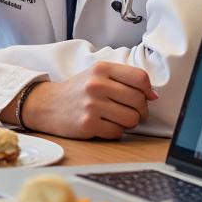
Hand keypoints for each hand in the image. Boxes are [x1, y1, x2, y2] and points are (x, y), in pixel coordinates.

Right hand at [13, 62, 158, 139]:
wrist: (48, 105)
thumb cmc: (78, 90)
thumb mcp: (98, 74)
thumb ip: (124, 79)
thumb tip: (153, 96)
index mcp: (101, 68)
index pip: (140, 78)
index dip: (148, 90)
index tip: (147, 97)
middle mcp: (96, 85)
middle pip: (139, 100)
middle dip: (141, 110)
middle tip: (133, 111)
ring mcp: (92, 105)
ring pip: (131, 119)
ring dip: (130, 122)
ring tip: (119, 118)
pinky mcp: (88, 124)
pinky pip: (118, 132)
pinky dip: (116, 131)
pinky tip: (106, 125)